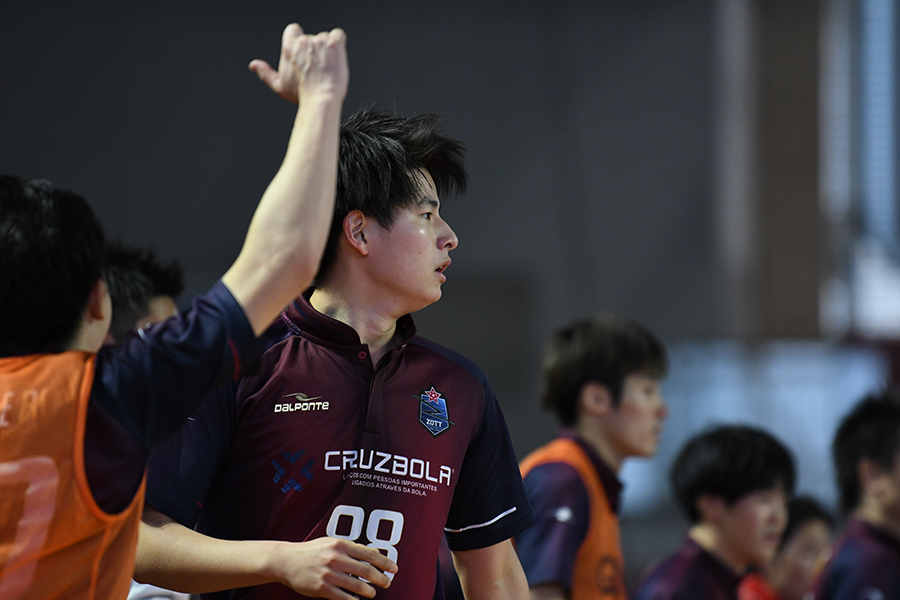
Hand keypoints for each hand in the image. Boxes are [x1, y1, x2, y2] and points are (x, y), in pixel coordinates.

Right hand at [250, 23, 348, 105]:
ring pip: (326, 37)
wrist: (321, 100)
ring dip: (328, 49)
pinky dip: (339, 43)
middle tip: (317, 67)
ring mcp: (320, 41)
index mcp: (288, 47)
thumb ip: (265, 73)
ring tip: (327, 67)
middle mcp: (304, 41)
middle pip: (312, 36)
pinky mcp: (335, 44)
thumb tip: (254, 65)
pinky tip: (336, 57)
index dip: (299, 39)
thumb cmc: (302, 95)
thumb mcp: (279, 86)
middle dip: (315, 49)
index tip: (304, 52)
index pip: (293, 29)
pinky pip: (338, 35)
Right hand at [274, 537, 396, 599]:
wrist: (286, 561)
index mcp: (341, 545)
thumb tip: (374, 553)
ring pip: (357, 585)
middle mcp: (336, 558)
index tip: (394, 568)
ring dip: (369, 591)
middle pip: (367, 570)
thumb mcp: (332, 543)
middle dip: (381, 578)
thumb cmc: (312, 551)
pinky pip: (343, 597)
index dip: (385, 562)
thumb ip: (352, 548)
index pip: (370, 554)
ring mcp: (329, 574)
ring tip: (372, 593)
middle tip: (387, 582)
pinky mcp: (321, 588)